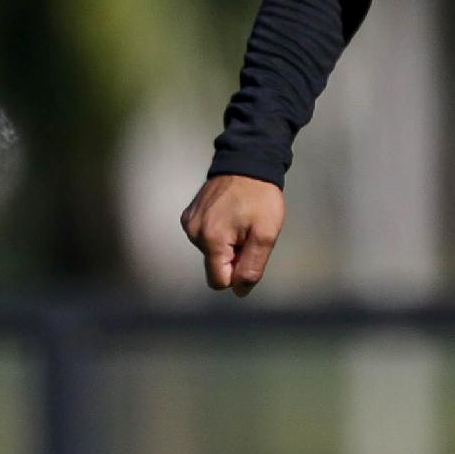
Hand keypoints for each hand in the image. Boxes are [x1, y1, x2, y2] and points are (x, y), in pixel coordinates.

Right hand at [180, 174, 285, 294]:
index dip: (237, 273)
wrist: (247, 162)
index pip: (218, 281)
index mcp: (211, 240)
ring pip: (211, 252)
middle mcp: (194, 233)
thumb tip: (239, 291)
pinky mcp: (189, 215)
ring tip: (241, 220)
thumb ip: (252, 266)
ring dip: (228, 244)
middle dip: (233, 257)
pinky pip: (205, 237)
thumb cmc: (260, 197)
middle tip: (248, 232)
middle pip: (215, 265)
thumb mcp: (266, 234)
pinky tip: (230, 214)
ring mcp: (189, 223)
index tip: (250, 252)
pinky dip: (219, 232)